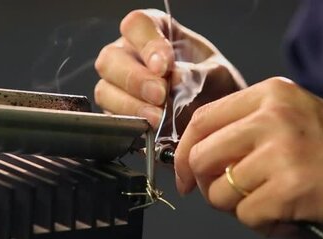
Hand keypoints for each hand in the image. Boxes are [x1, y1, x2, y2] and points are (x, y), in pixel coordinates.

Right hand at [94, 9, 245, 127]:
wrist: (217, 117)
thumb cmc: (216, 85)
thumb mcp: (217, 74)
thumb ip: (196, 74)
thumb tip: (174, 78)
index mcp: (154, 30)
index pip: (137, 25)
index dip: (147, 44)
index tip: (164, 66)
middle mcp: (130, 54)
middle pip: (111, 59)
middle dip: (135, 79)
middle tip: (160, 95)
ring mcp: (120, 84)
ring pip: (105, 90)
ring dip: (131, 105)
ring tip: (159, 117)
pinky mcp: (119, 113)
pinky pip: (112, 118)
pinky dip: (131, 124)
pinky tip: (152, 128)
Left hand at [174, 77, 322, 238]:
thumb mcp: (303, 121)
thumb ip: (256, 130)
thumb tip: (205, 158)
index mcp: (273, 95)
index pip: (202, 120)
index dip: (186, 154)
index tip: (189, 177)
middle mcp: (272, 116)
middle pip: (201, 157)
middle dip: (209, 188)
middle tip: (237, 202)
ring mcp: (280, 151)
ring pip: (219, 193)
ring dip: (244, 211)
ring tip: (280, 210)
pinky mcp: (290, 189)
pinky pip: (248, 218)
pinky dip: (267, 228)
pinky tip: (295, 221)